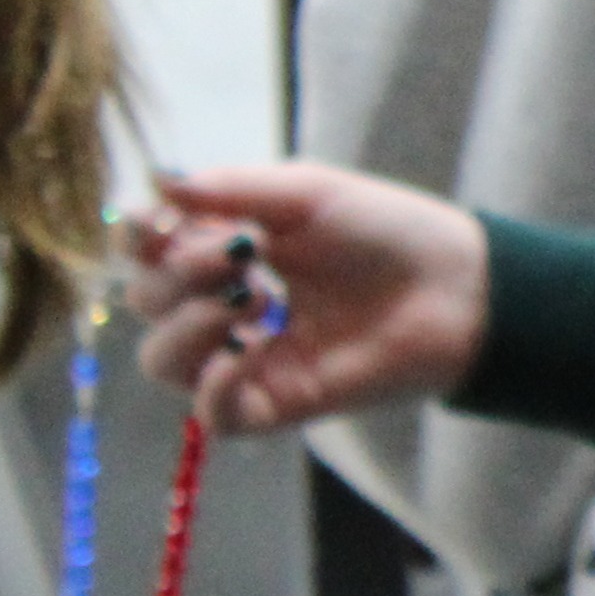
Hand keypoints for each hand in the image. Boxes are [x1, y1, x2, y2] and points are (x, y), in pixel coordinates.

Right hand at [121, 168, 483, 432]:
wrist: (457, 284)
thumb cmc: (387, 231)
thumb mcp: (306, 194)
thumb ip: (230, 189)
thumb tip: (157, 183)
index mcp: (221, 253)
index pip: (143, 252)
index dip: (137, 237)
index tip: (161, 221)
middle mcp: (222, 307)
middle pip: (144, 301)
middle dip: (177, 273)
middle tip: (244, 255)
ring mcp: (245, 358)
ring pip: (161, 361)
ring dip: (189, 324)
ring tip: (254, 297)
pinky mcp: (275, 404)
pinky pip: (213, 413)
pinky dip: (217, 381)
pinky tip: (254, 346)